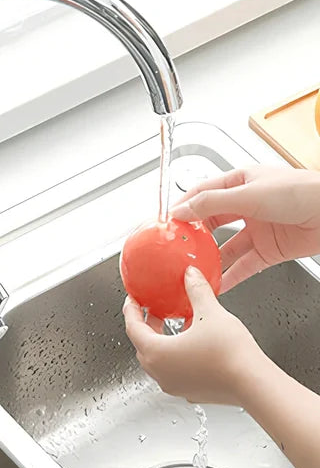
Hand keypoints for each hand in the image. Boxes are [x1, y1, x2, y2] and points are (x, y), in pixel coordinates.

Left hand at [123, 266, 270, 405]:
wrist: (252, 383)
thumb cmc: (229, 353)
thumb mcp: (210, 313)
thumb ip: (196, 290)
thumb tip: (190, 275)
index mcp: (156, 353)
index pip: (133, 328)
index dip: (131, 311)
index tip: (132, 301)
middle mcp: (159, 372)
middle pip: (143, 345)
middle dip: (147, 327)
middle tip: (155, 312)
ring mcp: (173, 385)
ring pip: (158, 361)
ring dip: (162, 342)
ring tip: (175, 327)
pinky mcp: (188, 392)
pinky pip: (173, 372)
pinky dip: (175, 357)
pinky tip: (192, 347)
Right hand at [171, 166, 319, 291]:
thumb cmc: (302, 192)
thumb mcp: (249, 193)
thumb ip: (211, 203)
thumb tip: (181, 211)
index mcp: (241, 183)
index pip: (201, 194)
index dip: (182, 208)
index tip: (165, 224)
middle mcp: (247, 206)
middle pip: (210, 223)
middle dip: (192, 237)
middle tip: (174, 250)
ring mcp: (257, 229)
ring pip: (224, 248)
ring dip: (209, 260)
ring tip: (192, 271)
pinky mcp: (267, 250)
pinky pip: (242, 267)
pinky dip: (228, 277)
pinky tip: (216, 284)